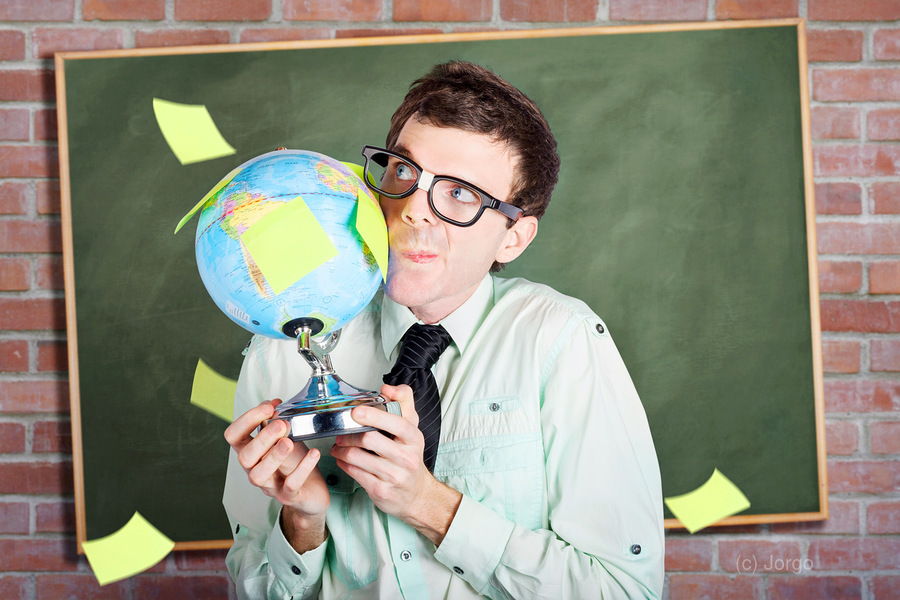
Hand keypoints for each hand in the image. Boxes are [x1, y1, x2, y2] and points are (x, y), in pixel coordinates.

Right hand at [224, 399, 329, 518]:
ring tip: (289, 442)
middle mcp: (255, 469)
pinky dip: (302, 469)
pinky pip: (291, 486)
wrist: (311, 489)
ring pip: (259, 475)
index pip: (233, 436)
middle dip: (262, 438)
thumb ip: (275, 422)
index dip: (246, 420)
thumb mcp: (285, 438)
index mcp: (251, 452)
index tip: (268, 408)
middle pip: (244, 457)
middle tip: (281, 424)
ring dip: (273, 456)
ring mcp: (270, 485)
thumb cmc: (294, 462)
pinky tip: (313, 454)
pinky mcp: (288, 496)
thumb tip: (273, 404)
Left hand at [331, 385, 461, 544]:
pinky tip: (343, 460)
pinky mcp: (381, 491)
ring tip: (338, 446)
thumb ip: (403, 402)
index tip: (356, 411)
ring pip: (358, 457)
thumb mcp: (412, 428)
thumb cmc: (409, 457)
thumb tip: (388, 388)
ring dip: (342, 450)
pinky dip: (344, 464)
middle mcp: (407, 458)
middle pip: (370, 439)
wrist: (416, 493)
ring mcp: (395, 476)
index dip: (374, 415)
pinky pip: (355, 473)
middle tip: (340, 432)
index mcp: (414, 438)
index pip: (396, 423)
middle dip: (349, 434)